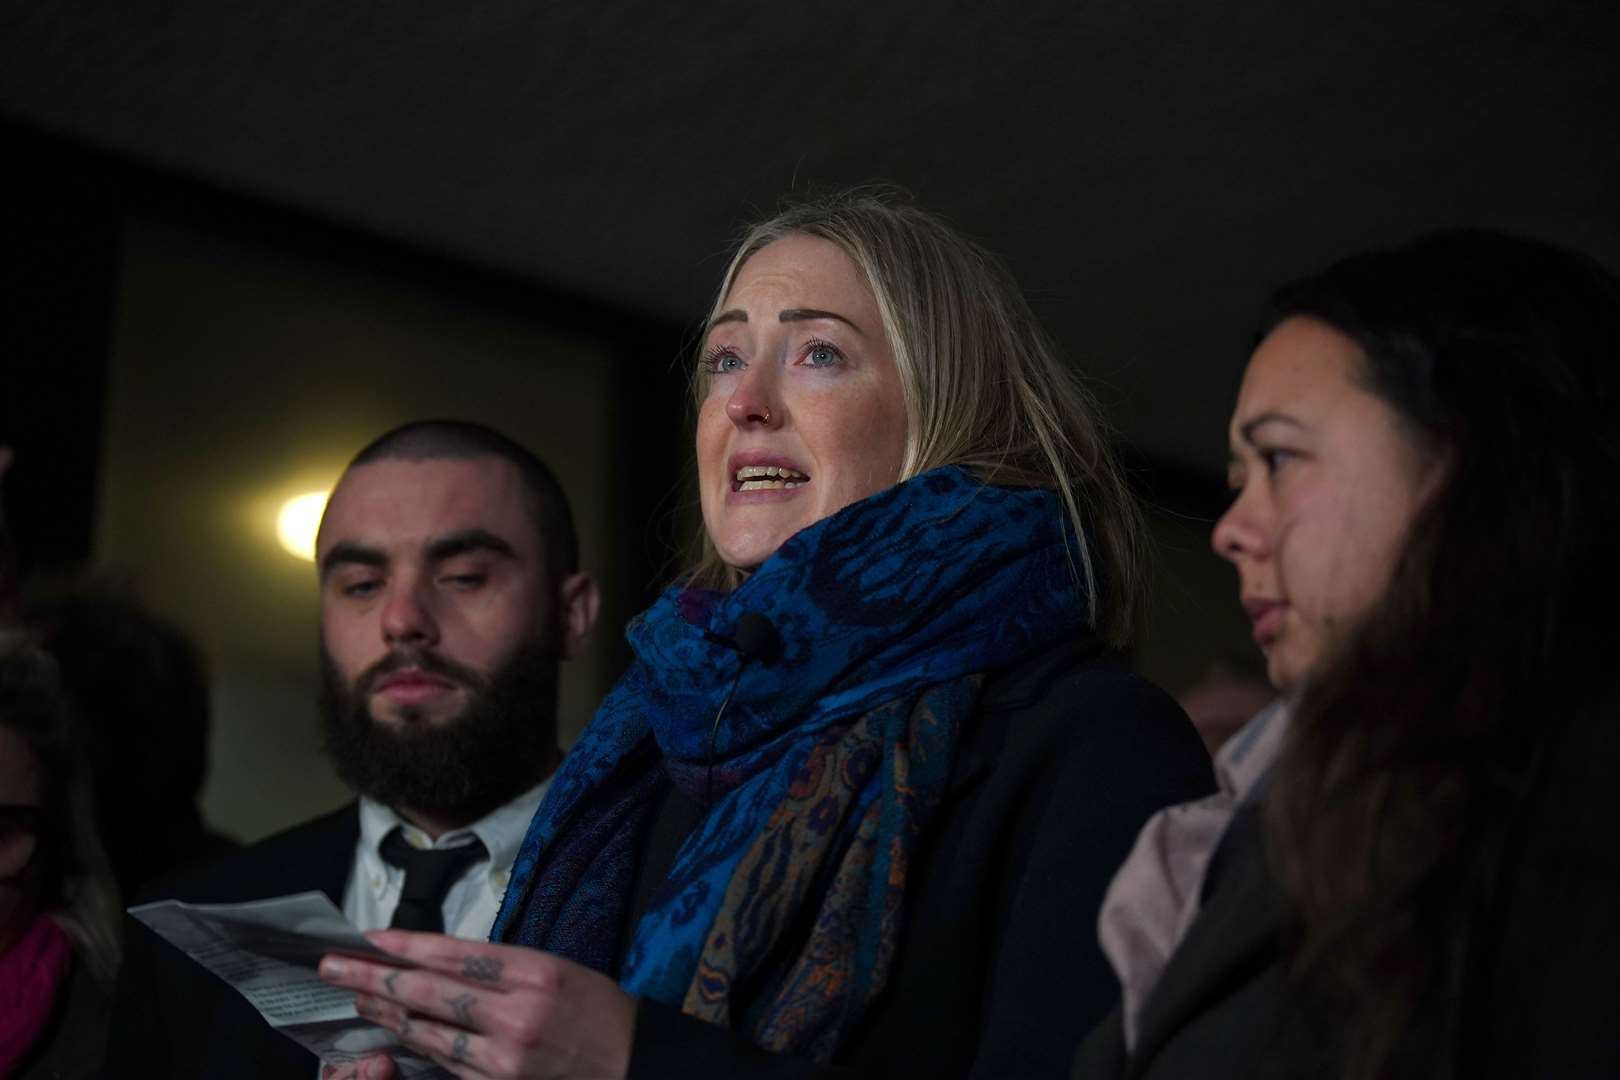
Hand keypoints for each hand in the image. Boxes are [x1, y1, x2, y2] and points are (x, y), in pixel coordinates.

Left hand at [318, 930, 635, 1079]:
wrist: (633, 1063)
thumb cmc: (598, 1010)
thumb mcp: (556, 969)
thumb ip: (500, 967)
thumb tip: (437, 962)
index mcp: (535, 973)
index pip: (453, 955)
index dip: (405, 946)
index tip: (368, 938)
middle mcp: (516, 1014)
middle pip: (429, 993)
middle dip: (375, 978)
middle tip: (334, 967)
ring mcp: (504, 1058)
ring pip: (429, 1033)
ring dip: (387, 1015)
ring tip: (356, 998)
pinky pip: (448, 1064)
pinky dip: (418, 1046)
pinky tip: (396, 1033)